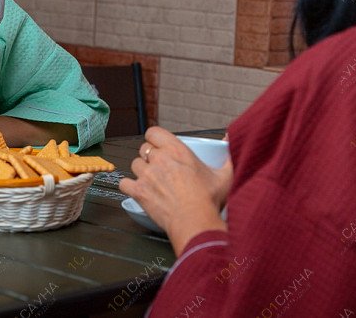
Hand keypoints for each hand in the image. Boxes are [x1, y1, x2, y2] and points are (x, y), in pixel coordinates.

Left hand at [119, 127, 231, 254]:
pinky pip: (124, 183)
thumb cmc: (209, 201)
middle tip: (160, 168)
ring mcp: (147, 175)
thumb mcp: (225, 176)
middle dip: (150, 156)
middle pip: (144, 149)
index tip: (160, 146)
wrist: (196, 223)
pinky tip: (138, 190)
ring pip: (134, 164)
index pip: (154, 132)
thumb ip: (229, 156)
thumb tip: (231, 138)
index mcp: (177, 151)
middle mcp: (159, 159)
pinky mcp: (139, 191)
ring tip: (152, 180)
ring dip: (141, 171)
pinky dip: (129, 187)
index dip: (155, 138)